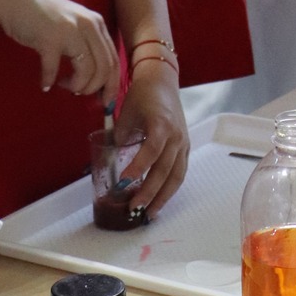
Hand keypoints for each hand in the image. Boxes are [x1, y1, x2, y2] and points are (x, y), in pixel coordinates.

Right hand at [0, 0, 118, 97]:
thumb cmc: (43, 16)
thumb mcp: (74, 25)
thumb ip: (87, 44)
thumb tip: (97, 79)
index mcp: (97, 24)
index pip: (114, 60)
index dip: (112, 84)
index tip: (105, 101)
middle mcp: (88, 26)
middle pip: (104, 68)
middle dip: (95, 88)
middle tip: (80, 94)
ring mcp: (69, 31)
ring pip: (87, 71)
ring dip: (76, 85)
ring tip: (64, 85)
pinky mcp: (49, 38)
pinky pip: (54, 69)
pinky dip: (49, 80)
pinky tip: (45, 84)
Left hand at [113, 63, 188, 216]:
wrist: (162, 82)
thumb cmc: (143, 95)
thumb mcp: (126, 114)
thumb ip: (119, 139)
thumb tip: (111, 163)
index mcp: (161, 124)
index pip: (151, 151)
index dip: (138, 168)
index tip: (123, 184)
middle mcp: (176, 136)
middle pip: (165, 170)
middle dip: (150, 192)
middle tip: (134, 208)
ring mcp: (183, 143)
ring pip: (176, 176)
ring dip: (163, 197)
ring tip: (149, 213)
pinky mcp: (185, 147)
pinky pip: (180, 172)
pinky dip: (169, 188)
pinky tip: (159, 200)